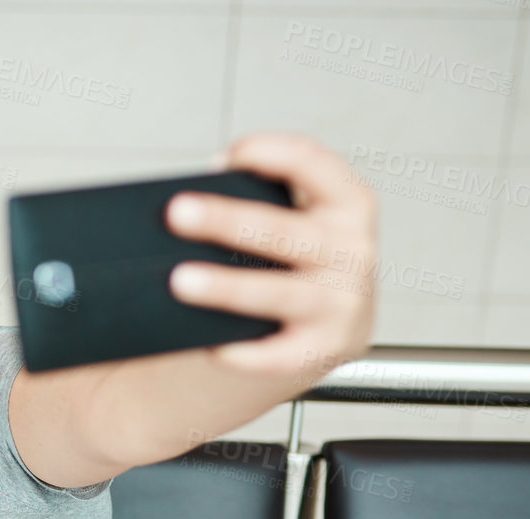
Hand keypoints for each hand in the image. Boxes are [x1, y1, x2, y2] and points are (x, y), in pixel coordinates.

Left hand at [165, 132, 377, 383]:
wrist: (330, 328)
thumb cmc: (298, 263)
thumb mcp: (299, 221)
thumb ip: (263, 201)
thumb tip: (187, 209)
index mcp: (348, 206)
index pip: (314, 164)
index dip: (269, 153)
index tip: (224, 158)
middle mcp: (353, 253)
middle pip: (284, 232)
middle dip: (227, 221)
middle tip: (176, 213)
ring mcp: (343, 305)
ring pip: (279, 293)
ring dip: (228, 287)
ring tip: (180, 280)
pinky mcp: (323, 350)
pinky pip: (279, 354)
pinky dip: (246, 353)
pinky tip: (213, 347)